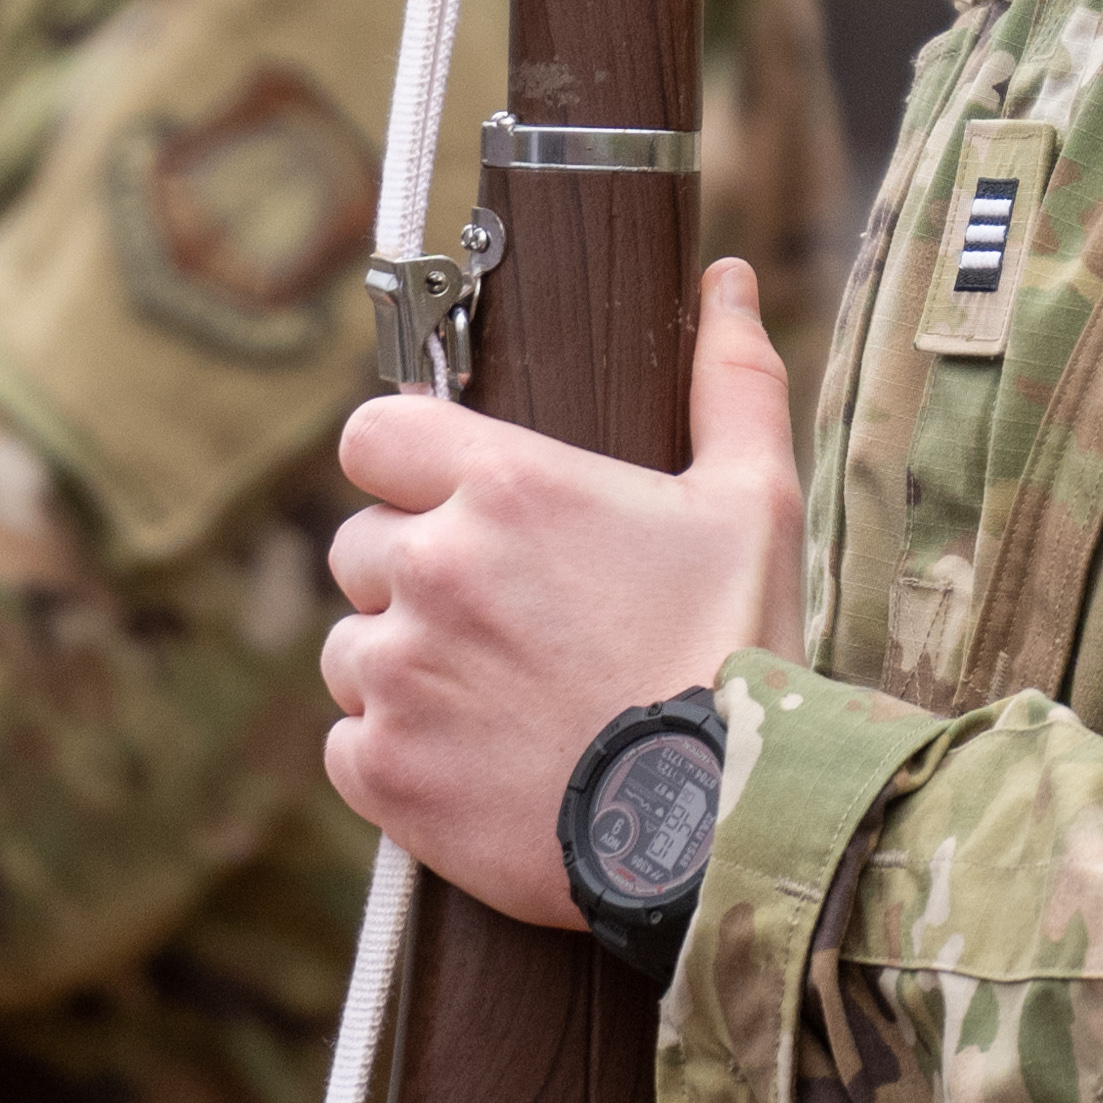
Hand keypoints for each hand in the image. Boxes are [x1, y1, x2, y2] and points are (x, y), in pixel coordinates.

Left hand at [325, 261, 802, 929]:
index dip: (404, 464)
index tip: (446, 497)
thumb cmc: (742, 651)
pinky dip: (394, 756)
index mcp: (506, 485)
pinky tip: (473, 764)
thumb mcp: (755, 499)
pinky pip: (347, 745)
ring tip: (496, 700)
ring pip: (351, 648)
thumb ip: (729, 380)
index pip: (372, 435)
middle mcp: (433, 567)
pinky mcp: (385, 771)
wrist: (728, 824)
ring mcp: (400, 674)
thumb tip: (726, 278)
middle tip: (502, 618)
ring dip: (401, 665)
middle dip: (413, 573)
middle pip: (359, 545)